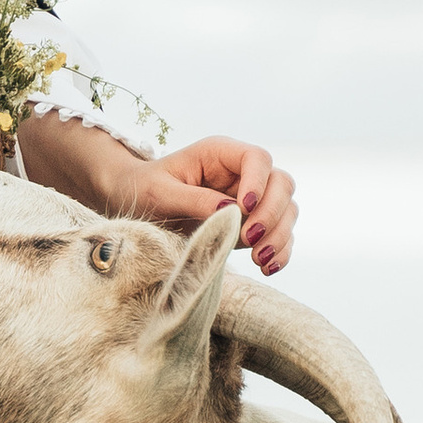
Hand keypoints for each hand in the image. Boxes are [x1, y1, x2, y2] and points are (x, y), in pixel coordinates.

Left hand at [15, 116, 297, 275]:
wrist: (135, 204)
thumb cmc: (143, 189)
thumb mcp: (160, 193)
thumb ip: (193, 199)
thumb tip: (230, 211)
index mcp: (220, 154)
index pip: (257, 159)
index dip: (258, 182)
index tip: (242, 209)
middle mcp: (242, 174)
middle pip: (281, 184)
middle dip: (272, 213)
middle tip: (250, 240)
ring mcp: (251, 199)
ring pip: (286, 210)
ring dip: (279, 236)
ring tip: (258, 260)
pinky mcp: (252, 224)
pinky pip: (279, 234)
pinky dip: (281, 251)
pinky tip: (268, 268)